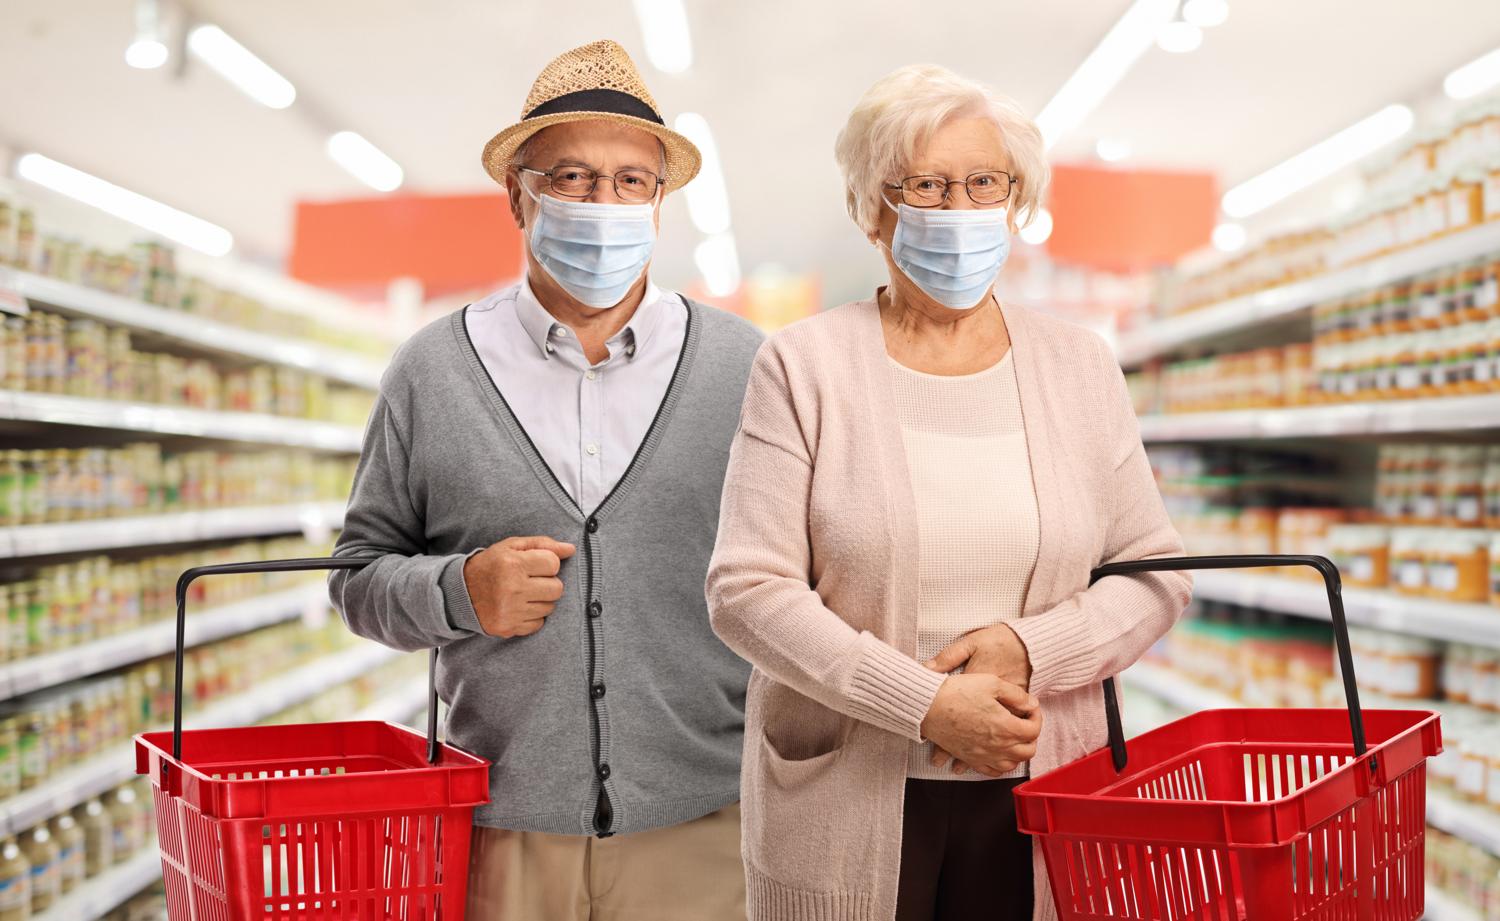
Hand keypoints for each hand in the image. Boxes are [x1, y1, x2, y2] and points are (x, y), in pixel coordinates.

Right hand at [463, 536, 576, 637]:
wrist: (460, 593)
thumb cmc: (490, 565)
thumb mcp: (512, 546)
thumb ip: (543, 544)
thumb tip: (571, 549)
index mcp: (513, 564)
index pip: (553, 564)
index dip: (547, 563)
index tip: (535, 565)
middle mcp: (512, 588)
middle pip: (557, 589)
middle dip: (548, 583)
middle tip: (532, 581)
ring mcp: (511, 611)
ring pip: (549, 607)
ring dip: (541, 600)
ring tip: (524, 593)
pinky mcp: (509, 628)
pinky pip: (538, 624)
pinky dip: (532, 616)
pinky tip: (519, 607)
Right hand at [926, 624, 1034, 772]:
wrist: (927, 705)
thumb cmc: (957, 691)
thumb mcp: (991, 683)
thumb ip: (1017, 695)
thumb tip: (1031, 704)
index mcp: (1006, 726)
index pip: (1034, 730)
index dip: (1036, 717)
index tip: (1029, 708)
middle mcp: (997, 746)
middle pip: (1028, 751)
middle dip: (1031, 736)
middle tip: (1025, 722)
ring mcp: (983, 755)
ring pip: (1012, 764)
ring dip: (1018, 752)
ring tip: (1014, 738)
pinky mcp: (969, 758)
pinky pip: (992, 771)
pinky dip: (1001, 765)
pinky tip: (999, 754)